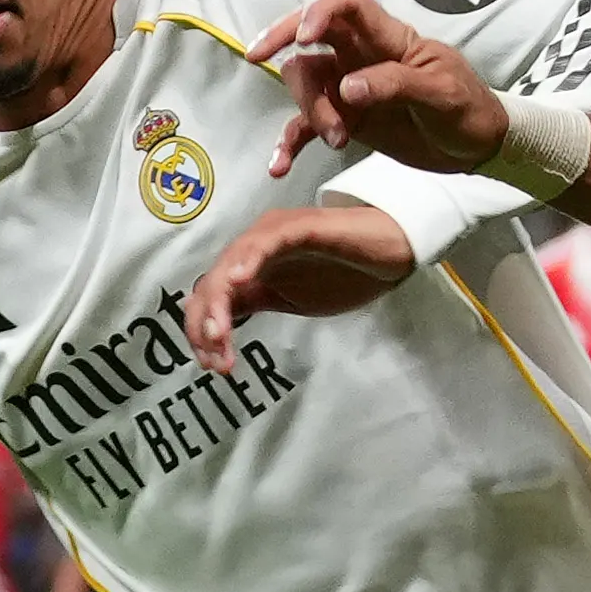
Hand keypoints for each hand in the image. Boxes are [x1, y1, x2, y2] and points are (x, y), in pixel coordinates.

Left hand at [184, 203, 416, 372]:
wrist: (389, 249)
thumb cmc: (345, 272)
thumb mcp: (289, 299)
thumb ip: (253, 304)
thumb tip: (217, 327)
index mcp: (249, 265)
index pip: (210, 296)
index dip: (201, 330)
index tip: (212, 364)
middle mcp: (254, 246)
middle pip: (212, 282)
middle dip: (206, 324)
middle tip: (217, 360)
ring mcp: (275, 233)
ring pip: (232, 264)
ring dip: (220, 301)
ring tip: (219, 333)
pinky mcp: (300, 226)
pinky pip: (268, 242)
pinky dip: (249, 259)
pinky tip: (238, 280)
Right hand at [244, 0, 506, 181]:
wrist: (478, 147)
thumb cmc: (467, 108)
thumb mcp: (441, 93)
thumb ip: (395, 85)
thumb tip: (347, 88)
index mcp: (389, 39)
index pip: (347, 5)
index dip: (320, 10)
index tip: (303, 36)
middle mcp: (362, 57)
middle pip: (311, 40)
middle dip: (284, 45)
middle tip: (261, 60)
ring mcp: (350, 89)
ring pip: (306, 83)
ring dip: (309, 110)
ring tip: (338, 141)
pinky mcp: (346, 120)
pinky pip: (307, 126)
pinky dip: (290, 143)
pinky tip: (278, 166)